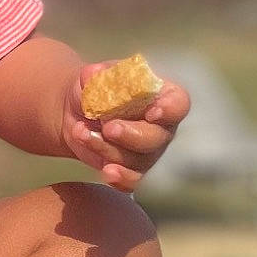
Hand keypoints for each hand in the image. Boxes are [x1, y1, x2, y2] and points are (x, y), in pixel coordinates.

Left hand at [61, 62, 191, 192]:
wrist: (78, 113)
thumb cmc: (96, 89)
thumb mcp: (93, 77)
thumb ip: (95, 75)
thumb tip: (92, 74)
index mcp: (161, 96)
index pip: (178, 104)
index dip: (169, 110)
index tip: (152, 113)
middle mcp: (161, 127)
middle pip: (158, 138)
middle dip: (132, 135)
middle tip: (108, 127)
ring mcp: (149, 151)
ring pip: (138, 160)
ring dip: (108, 149)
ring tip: (82, 133)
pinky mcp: (133, 169)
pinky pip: (134, 181)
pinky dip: (121, 179)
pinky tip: (106, 172)